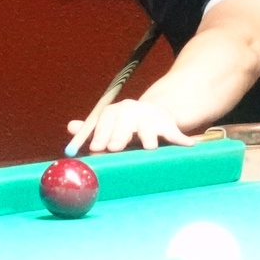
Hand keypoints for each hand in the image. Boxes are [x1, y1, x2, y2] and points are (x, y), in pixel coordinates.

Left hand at [65, 98, 194, 153]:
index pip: (105, 120)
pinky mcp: (169, 125)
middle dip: (120, 136)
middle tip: (114, 148)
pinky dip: (181, 140)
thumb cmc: (126, 125)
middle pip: (125, 124)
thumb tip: (70, 127)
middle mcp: (132, 111)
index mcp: (115, 112)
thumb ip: (91, 130)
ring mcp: (151, 117)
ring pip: (148, 129)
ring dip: (148, 137)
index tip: (96, 148)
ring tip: (150, 147)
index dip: (100, 134)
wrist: (155, 112)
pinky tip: (188, 145)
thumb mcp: (109, 125)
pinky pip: (175, 133)